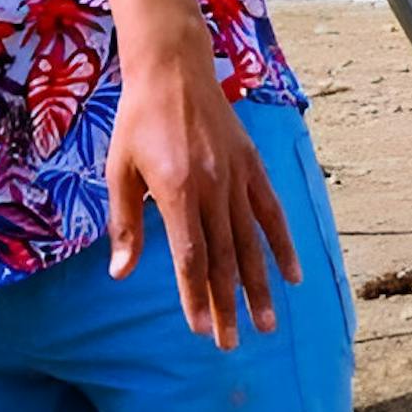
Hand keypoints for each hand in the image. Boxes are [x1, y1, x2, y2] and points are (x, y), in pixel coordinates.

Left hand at [107, 49, 299, 349]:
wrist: (172, 68)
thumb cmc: (137, 120)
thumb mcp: (118, 169)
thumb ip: (125, 223)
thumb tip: (121, 273)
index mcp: (177, 190)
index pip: (190, 257)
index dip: (195, 296)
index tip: (198, 328)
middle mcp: (213, 188)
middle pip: (223, 258)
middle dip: (227, 304)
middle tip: (231, 342)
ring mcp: (237, 177)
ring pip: (250, 242)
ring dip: (259, 286)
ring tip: (267, 324)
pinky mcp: (252, 165)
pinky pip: (271, 212)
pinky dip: (283, 245)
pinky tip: (292, 275)